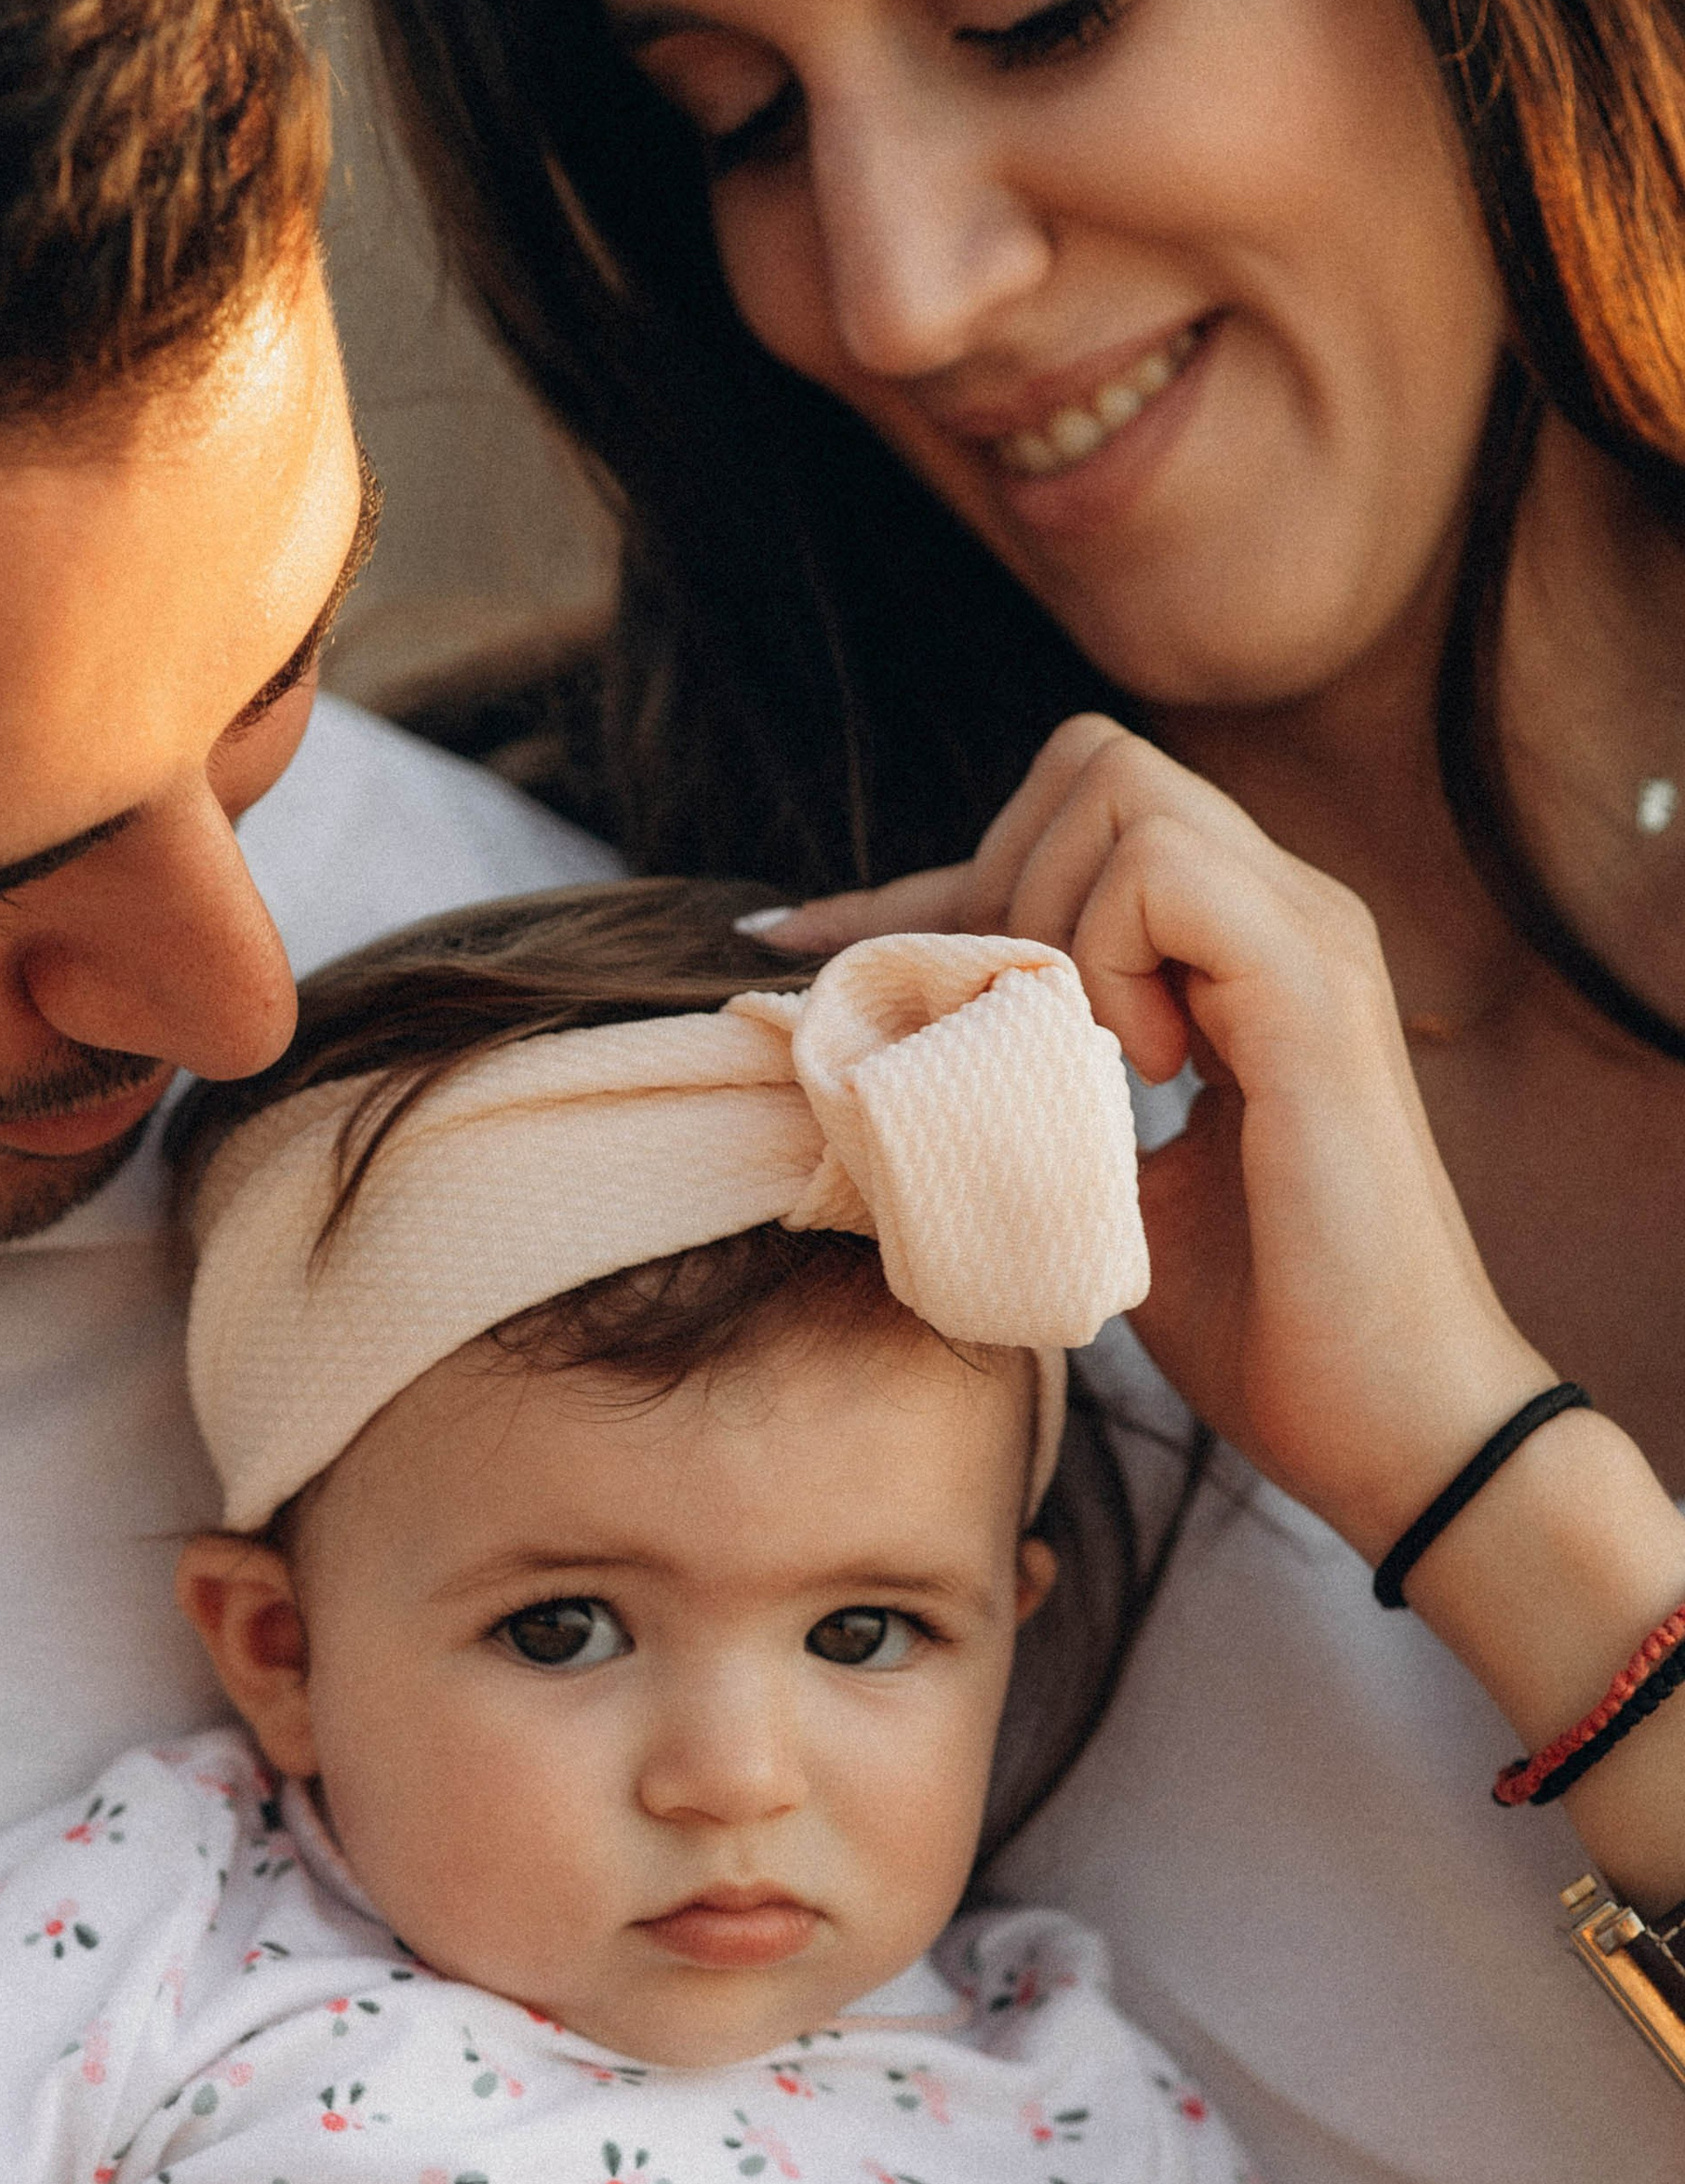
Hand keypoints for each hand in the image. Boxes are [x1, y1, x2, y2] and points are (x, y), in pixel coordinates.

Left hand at [754, 717, 1548, 1557]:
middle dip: (999, 873)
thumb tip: (908, 1079)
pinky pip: (1166, 872)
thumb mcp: (1105, 1188)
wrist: (1391, 1422)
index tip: (791, 942)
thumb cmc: (1269, 1328)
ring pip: (1121, 788)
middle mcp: (1282, 912)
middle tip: (1006, 1030)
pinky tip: (1141, 1070)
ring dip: (1053, 913)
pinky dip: (1111, 954)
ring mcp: (1308, 934)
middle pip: (1092, 761)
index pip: (1064, 836)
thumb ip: (1038, 1102)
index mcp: (1237, 952)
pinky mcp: (1313, 987)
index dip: (915, 886)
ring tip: (1087, 1057)